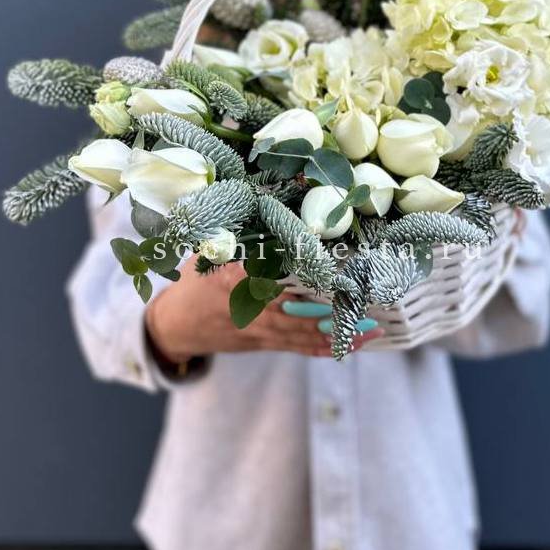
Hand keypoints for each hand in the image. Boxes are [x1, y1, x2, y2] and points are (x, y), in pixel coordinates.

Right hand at [145, 255, 384, 361]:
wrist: (177, 325)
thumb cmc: (198, 279)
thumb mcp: (210, 251)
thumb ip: (240, 233)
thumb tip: (268, 202)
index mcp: (238, 279)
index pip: (278, 276)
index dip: (307, 276)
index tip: (335, 270)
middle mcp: (253, 308)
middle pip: (301, 311)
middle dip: (336, 310)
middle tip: (370, 305)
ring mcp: (262, 330)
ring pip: (307, 334)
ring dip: (341, 334)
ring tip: (373, 329)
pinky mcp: (267, 343)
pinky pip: (302, 347)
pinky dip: (329, 347)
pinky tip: (355, 345)